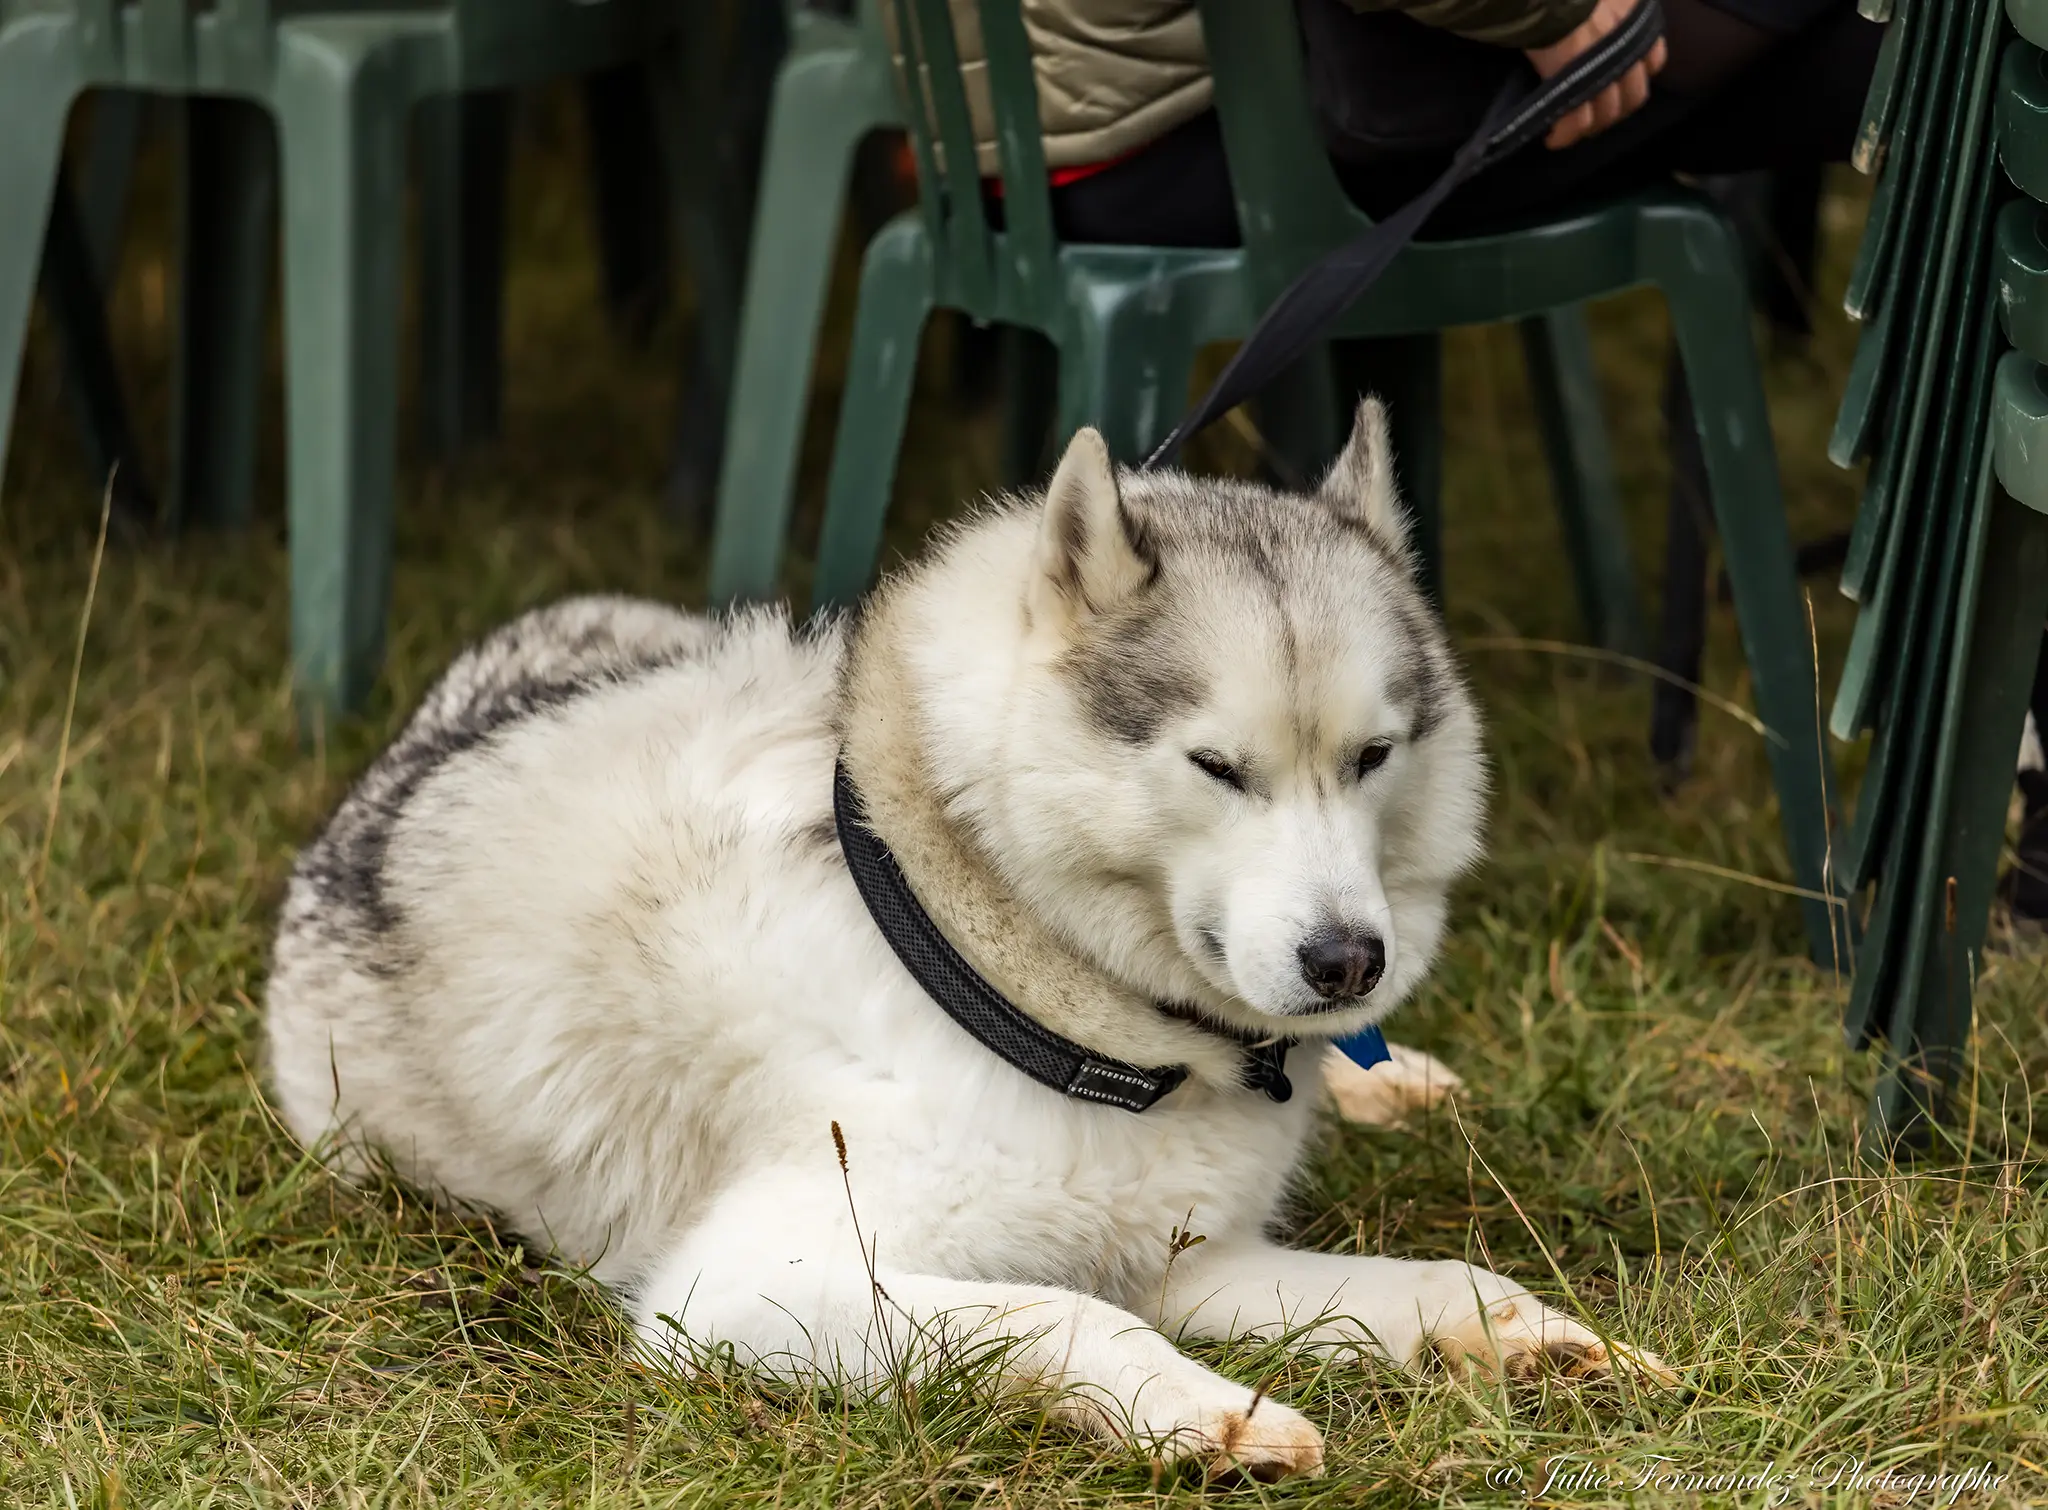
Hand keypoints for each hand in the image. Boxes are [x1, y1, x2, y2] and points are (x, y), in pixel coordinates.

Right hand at [1523, 0, 1667, 150]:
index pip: (1653, 61)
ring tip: (1570, 129)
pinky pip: (1577, 123)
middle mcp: (1627, 49)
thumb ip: (1612, 9)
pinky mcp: (1579, 89)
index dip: (1635, 76)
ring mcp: (1605, 72)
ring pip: (1606, 114)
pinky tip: (1553, 139)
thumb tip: (1596, 22)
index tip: (1618, 82)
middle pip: (1632, 96)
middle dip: (1614, 111)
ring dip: (1589, 126)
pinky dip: (1565, 135)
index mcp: (1636, 23)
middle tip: (1593, 115)